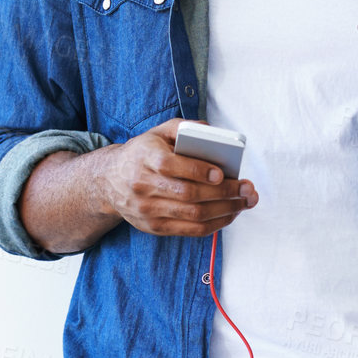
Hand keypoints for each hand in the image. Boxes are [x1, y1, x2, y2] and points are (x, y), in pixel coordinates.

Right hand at [97, 118, 257, 236]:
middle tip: (247, 188)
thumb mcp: (156, 133)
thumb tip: (212, 132)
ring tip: (245, 202)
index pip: (170, 166)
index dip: (198, 171)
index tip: (221, 173)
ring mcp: (148, 210)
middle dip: (224, 193)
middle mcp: (143, 186)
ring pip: (193, 215)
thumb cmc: (143, 154)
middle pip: (188, 194)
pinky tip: (229, 214)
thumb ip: (182, 127)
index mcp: (144, 158)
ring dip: (225, 210)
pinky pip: (191, 230)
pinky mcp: (154, 227)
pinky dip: (215, 224)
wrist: (109, 181)